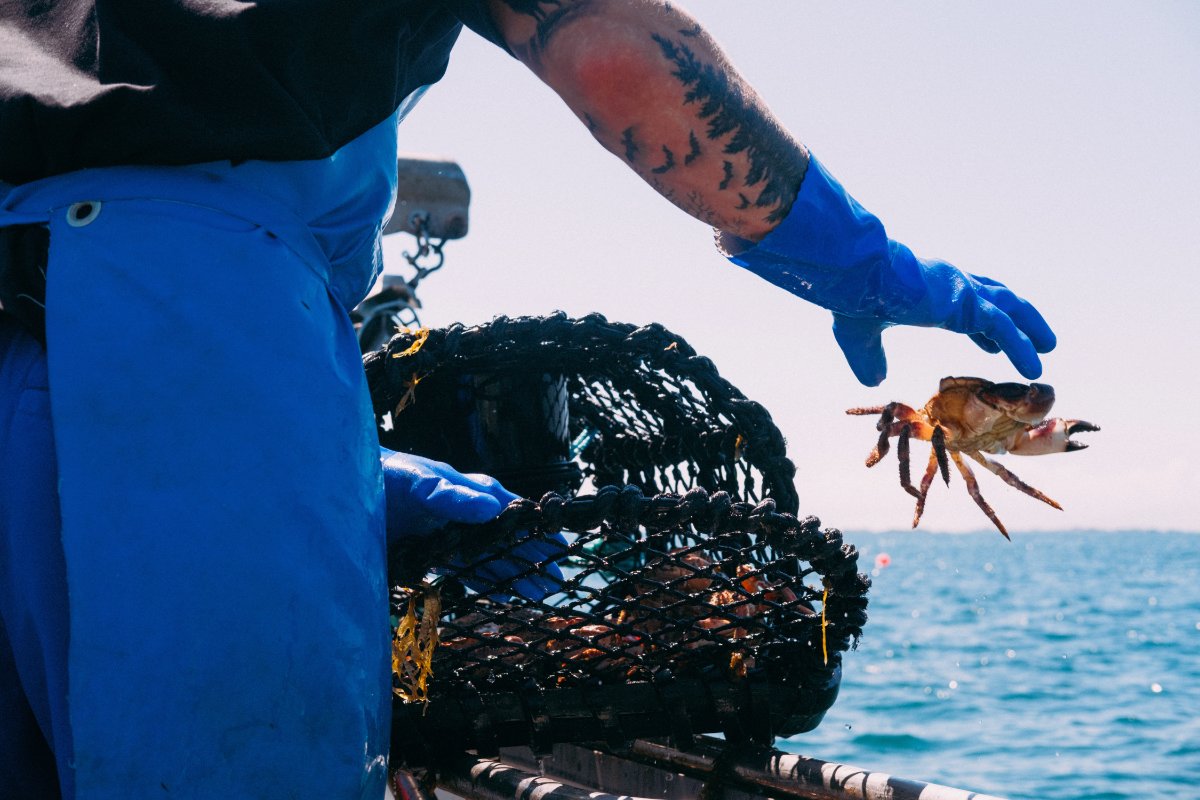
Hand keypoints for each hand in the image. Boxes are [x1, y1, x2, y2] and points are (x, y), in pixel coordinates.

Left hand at [381, 448, 563, 599]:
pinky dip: (484, 582)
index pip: (512, 512)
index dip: (536, 530)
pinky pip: (465, 570)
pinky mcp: (428, 554)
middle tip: (557, 581)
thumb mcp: (419, 483)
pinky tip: (501, 594)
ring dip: (513, 574)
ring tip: (538, 594)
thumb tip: (491, 510)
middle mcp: (463, 514)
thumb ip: (451, 496)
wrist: (344, 487)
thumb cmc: (386, 477)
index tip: (560, 546)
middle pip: (506, 539)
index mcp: (469, 492)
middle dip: (532, 558)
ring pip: (489, 558)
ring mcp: (447, 535)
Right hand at [724, 155, 1055, 384]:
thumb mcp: (860, 336)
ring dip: (1031, 328)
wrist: (857, 275)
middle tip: (1036, 340)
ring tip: (1047, 348)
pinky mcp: (966, 303)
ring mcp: (962, 292)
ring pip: (1010, 308)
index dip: (982, 326)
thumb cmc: (854, 299)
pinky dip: (1021, 346)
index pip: (965, 305)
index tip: (991, 344)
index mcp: (930, 289)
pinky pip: (1004, 327)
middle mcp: (951, 285)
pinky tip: (1033, 366)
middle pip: (997, 298)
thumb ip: (869, 358)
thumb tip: (873, 381)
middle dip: (1018, 320)